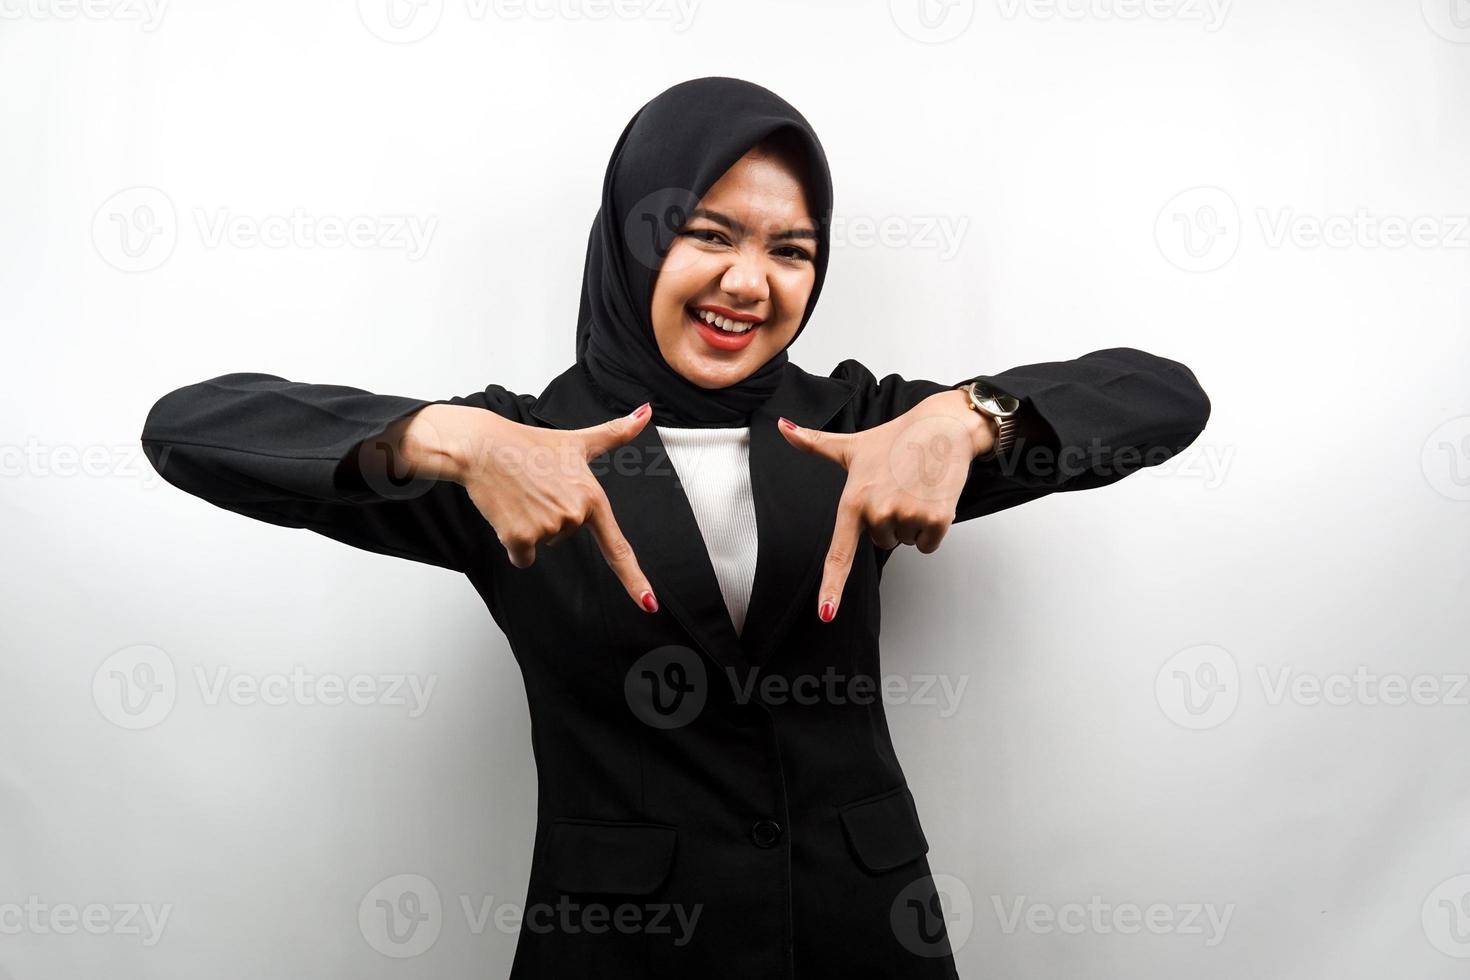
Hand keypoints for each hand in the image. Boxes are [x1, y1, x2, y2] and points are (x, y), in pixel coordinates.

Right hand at [390, 402, 660, 613]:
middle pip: (567, 538)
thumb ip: (616, 432)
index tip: (650, 605)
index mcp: (592, 498)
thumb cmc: (530, 445)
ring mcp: (547, 529)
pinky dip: (513, 541)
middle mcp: (573, 516)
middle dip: (551, 518)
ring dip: (531, 527)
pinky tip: (508, 512)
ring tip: (522, 496)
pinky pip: (522, 558)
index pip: (618, 548)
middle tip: (538, 490)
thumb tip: (646, 411)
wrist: (484, 447)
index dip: (635, 580)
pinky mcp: (520, 539)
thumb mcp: (578, 440)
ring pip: (544, 546)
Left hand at [778, 389, 993, 621]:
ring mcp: (908, 516)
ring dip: (911, 522)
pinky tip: (930, 497)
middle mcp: (879, 512)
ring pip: (905, 542)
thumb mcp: (851, 446)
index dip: (832, 586)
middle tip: (897, 489)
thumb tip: (782, 427)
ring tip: (914, 489)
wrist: (941, 428)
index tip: (827, 613)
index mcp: (854, 501)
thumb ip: (814, 443)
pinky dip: (932, 528)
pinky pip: (928, 544)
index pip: (840, 553)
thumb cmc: (894, 438)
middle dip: (890, 521)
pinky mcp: (937, 519)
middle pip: (881, 543)